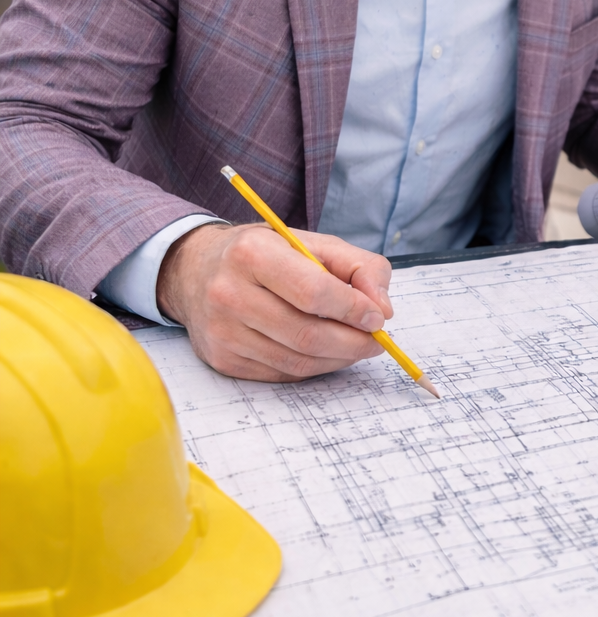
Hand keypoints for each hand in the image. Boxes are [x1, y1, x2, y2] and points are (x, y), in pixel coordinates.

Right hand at [157, 223, 393, 382]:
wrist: (196, 270)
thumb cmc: (265, 254)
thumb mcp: (312, 243)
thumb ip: (359, 267)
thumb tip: (382, 309)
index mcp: (252, 253)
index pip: (314, 292)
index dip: (353, 309)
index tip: (378, 318)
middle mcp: (229, 293)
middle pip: (307, 334)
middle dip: (353, 342)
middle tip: (376, 340)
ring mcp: (222, 331)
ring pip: (297, 360)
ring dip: (338, 358)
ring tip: (355, 345)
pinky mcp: (222, 359)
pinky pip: (281, 373)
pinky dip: (314, 366)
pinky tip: (325, 352)